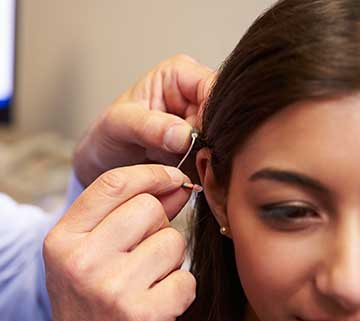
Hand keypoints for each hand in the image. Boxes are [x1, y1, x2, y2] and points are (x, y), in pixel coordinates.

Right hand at [30, 165, 195, 320]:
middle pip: (150, 209)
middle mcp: (83, 261)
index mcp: (64, 240)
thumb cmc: (92, 307)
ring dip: (171, 263)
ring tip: (149, 284)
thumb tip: (176, 184)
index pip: (113, 184)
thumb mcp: (93, 256)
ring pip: (173, 242)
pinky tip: (159, 306)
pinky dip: (181, 291)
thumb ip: (130, 214)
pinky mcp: (144, 316)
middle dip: (160, 228)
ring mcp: (113, 289)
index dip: (151, 175)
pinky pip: (187, 279)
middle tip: (146, 256)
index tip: (173, 178)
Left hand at [74, 54, 214, 186]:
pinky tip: (188, 174)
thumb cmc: (108, 135)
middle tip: (191, 159)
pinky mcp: (202, 149)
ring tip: (181, 166)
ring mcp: (201, 125)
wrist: (105, 163)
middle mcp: (195, 97)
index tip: (203, 140)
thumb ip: (150, 126)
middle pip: (223, 117)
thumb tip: (184, 135)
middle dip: (211, 141)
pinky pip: (215, 160)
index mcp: (180, 75)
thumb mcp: (119, 125)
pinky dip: (205, 171)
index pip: (213, 88)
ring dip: (208, 159)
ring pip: (222, 142)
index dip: (213, 114)